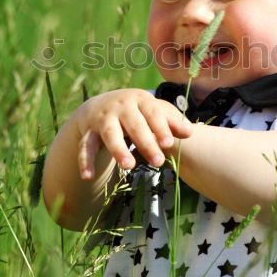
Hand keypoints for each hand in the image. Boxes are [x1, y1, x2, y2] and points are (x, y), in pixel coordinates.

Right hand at [73, 89, 192, 178]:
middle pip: (134, 125)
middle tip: (158, 161)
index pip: (153, 113)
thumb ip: (170, 122)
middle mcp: (120, 107)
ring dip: (118, 150)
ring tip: (129, 166)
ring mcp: (103, 118)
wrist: (100, 105)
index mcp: (140, 100)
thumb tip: (190, 133)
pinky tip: (87, 177)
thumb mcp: (152, 112)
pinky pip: (86, 147)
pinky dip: (85, 161)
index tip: (169, 144)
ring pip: (110, 134)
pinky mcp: (88, 132)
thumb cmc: (136, 112)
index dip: (162, 127)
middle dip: (146, 142)